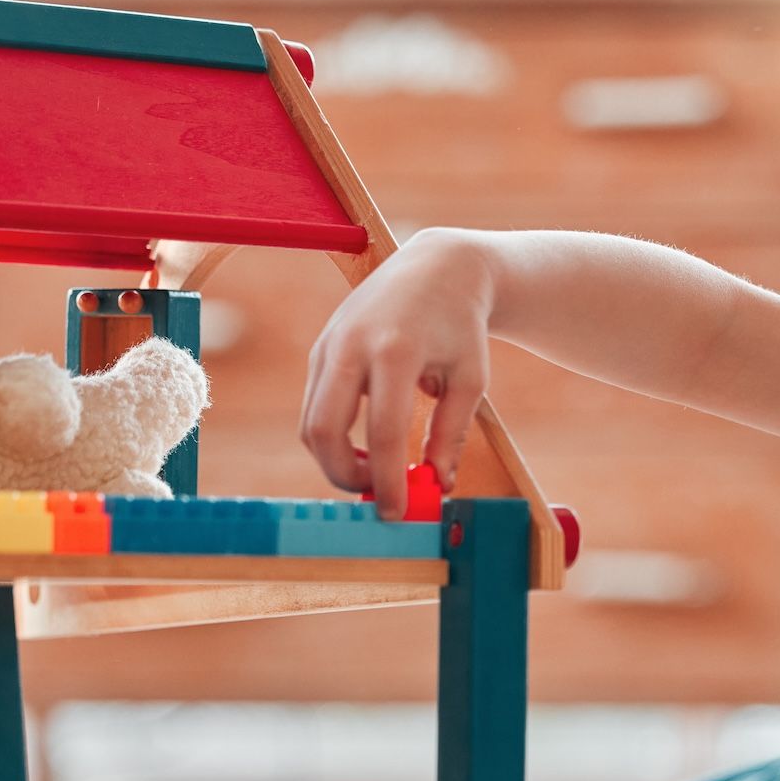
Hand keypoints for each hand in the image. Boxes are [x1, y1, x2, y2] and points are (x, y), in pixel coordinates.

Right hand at [301, 229, 492, 518]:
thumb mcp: (470, 380)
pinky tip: (366, 447)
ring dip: (335, 459)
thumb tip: (437, 485)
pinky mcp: (319, 349)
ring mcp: (328, 345)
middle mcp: (351, 346)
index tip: (397, 513)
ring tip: (376, 472)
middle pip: (324, 431)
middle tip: (377, 495)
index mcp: (395, 351)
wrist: (437, 267)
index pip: (382, 434)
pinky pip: (313, 406)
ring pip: (309, 423)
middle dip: (344, 475)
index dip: (387, 480)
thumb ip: (450, 434)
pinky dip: (332, 436)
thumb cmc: (460, 326)